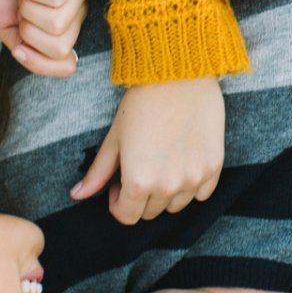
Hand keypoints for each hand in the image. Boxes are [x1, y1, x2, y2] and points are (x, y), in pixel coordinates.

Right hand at [0, 0, 89, 76]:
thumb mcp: (12, 34)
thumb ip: (35, 58)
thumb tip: (70, 66)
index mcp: (66, 31)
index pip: (66, 65)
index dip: (37, 59)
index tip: (18, 43)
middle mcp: (78, 12)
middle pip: (60, 46)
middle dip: (29, 30)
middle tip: (22, 8)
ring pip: (57, 23)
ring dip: (29, 7)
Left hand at [69, 78, 223, 223]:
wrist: (179, 75)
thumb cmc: (142, 103)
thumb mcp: (115, 138)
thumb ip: (98, 172)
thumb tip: (77, 196)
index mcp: (139, 181)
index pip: (127, 216)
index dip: (117, 203)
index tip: (118, 185)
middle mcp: (168, 186)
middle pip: (151, 212)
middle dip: (140, 197)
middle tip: (138, 169)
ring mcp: (194, 178)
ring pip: (176, 205)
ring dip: (165, 193)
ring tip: (161, 163)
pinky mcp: (214, 167)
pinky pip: (202, 194)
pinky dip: (191, 186)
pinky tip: (182, 163)